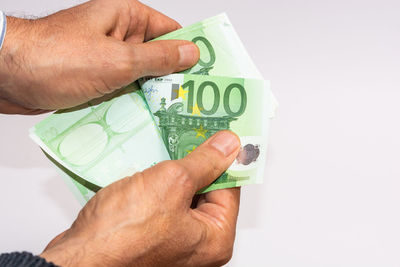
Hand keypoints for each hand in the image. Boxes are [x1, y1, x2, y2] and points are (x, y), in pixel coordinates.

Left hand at [0, 0, 198, 113]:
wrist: (6, 75)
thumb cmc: (56, 58)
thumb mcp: (117, 59)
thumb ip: (157, 58)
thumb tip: (190, 53)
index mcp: (127, 18)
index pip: (171, 31)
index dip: (191, 51)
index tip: (210, 74)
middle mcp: (118, 36)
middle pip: (158, 57)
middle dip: (175, 79)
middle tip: (196, 104)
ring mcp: (106, 59)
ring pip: (141, 77)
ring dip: (154, 95)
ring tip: (177, 117)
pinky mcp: (95, 79)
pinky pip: (123, 90)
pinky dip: (134, 102)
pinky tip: (148, 120)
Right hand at [41, 131, 240, 266]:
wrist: (78, 258)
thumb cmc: (123, 233)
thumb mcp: (172, 183)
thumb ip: (204, 162)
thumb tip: (229, 146)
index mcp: (214, 239)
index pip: (230, 188)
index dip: (223, 158)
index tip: (219, 134)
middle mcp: (197, 244)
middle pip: (206, 191)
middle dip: (196, 162)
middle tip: (191, 132)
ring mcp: (173, 241)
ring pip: (182, 195)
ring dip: (174, 170)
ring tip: (168, 143)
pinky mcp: (150, 237)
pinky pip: (162, 203)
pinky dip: (158, 184)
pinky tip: (150, 164)